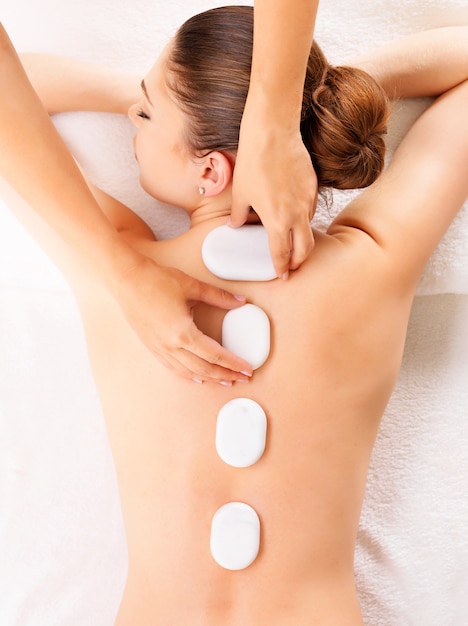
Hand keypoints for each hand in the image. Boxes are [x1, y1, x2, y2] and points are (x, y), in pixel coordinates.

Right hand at [112, 254, 252, 382]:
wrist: (126, 280)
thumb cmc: (155, 281)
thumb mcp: (192, 286)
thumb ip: (219, 296)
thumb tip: (240, 301)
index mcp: (183, 333)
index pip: (215, 355)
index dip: (233, 364)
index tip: (247, 369)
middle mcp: (171, 346)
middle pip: (204, 369)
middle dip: (225, 375)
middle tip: (242, 378)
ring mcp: (160, 348)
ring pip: (189, 372)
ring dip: (209, 378)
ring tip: (225, 380)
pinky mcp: (153, 347)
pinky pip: (174, 368)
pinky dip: (189, 375)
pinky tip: (197, 377)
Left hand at [231, 114, 317, 278]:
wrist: (273, 132)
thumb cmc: (254, 162)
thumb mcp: (241, 193)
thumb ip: (240, 215)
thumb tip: (235, 225)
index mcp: (276, 220)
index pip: (281, 253)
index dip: (281, 267)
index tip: (281, 275)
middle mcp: (296, 214)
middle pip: (304, 249)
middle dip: (298, 261)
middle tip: (291, 266)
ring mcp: (307, 200)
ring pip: (309, 228)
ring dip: (302, 239)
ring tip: (291, 240)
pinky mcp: (313, 186)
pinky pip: (310, 209)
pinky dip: (303, 218)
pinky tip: (293, 214)